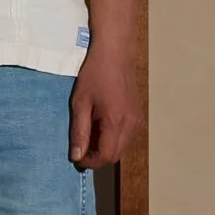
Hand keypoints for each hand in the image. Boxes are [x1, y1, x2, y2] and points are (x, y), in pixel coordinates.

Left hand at [70, 41, 141, 168]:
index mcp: (117, 121)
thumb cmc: (94, 74)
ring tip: (89, 131)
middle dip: (97, 156)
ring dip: (105, 147)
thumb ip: (79, 131)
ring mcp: (138, 120)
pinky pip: (126, 136)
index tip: (77, 155)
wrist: (115, 52)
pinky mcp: (138, 115)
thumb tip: (76, 156)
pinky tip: (100, 124)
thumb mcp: (80, 103)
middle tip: (81, 145)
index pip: (107, 156)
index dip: (91, 161)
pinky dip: (113, 138)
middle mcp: (132, 124)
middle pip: (116, 155)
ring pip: (122, 147)